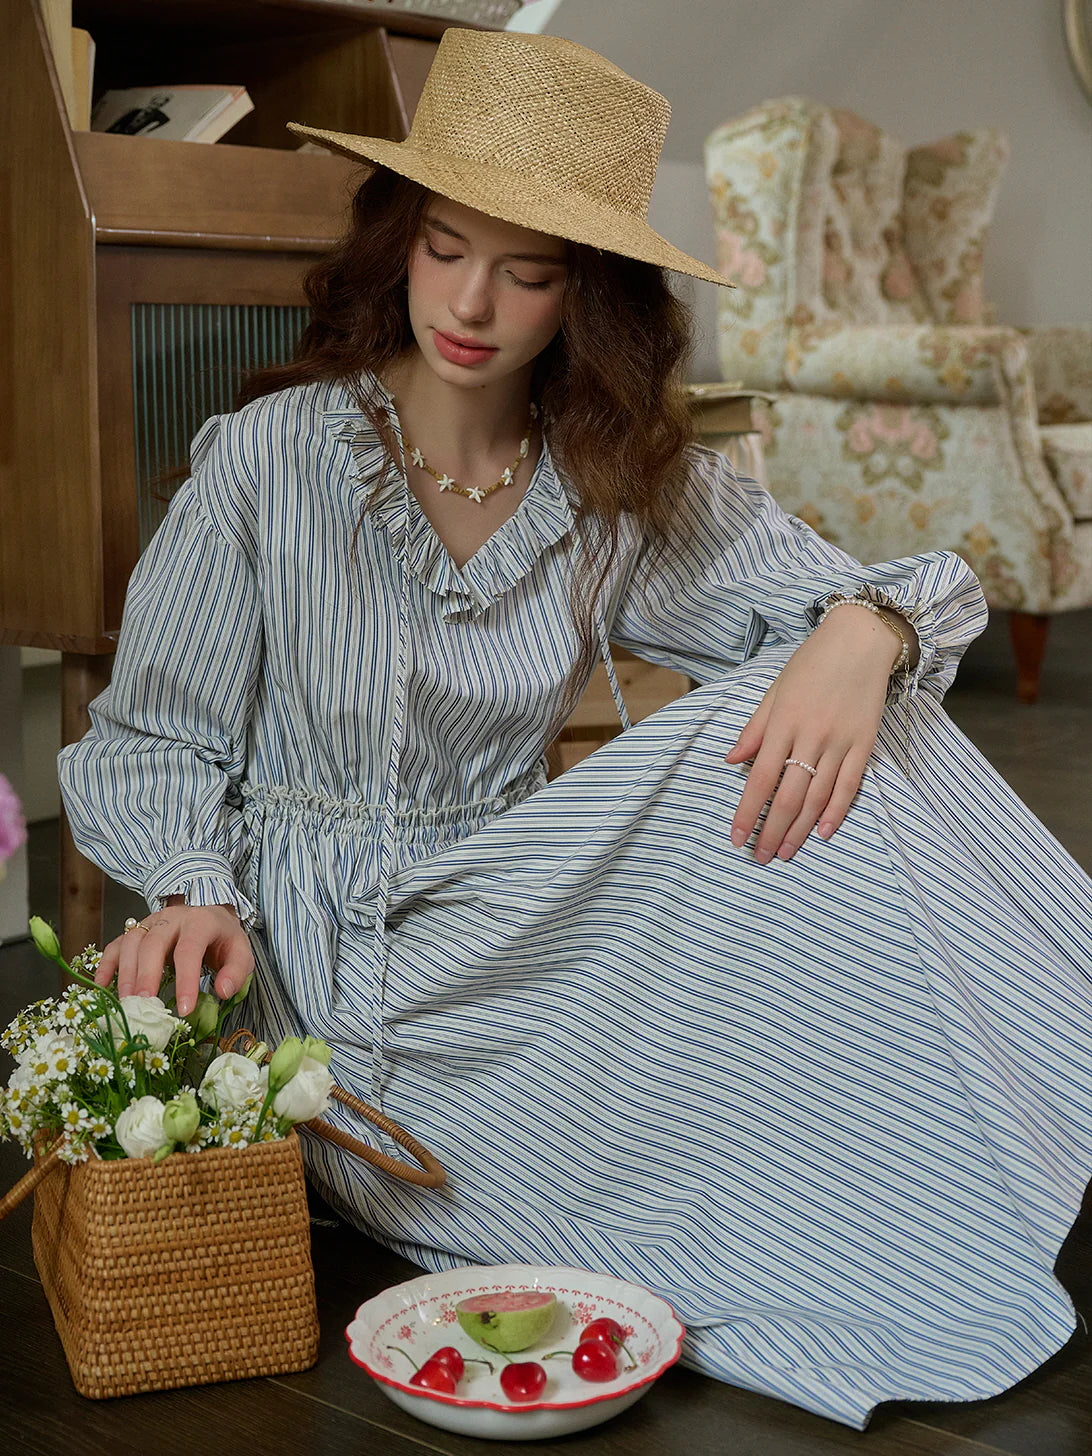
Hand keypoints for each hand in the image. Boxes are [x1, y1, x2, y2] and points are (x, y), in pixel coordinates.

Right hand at [94, 898, 253, 1016]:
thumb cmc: (222, 938)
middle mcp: (171, 918)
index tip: (184, 1010)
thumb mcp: (241, 952)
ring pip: (131, 943)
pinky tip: (101, 987)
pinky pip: (116, 945)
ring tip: (127, 1002)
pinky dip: (105, 965)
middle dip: (147, 975)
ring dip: (125, 973)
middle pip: (153, 943)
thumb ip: (236, 972)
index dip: (185, 980)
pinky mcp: (135, 930)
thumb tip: (222, 992)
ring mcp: (150, 922)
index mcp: (200, 922)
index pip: (189, 950)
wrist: (209, 911)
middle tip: (145, 1005)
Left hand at [725, 606, 904, 863]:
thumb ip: (754, 729)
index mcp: (782, 722)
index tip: (737, 838)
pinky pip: (850, 784)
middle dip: (772, 831)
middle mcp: (810, 735)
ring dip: (800, 829)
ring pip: (818, 796)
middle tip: (760, 857)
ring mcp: (840, 741)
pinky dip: (837, 811)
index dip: (747, 812)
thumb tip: (730, 761)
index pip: (760, 778)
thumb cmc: (811, 664)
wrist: (860, 641)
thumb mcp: (774, 691)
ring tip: (786, 852)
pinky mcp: (864, 743)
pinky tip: (824, 833)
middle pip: (788, 795)